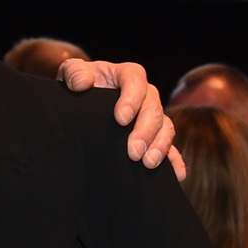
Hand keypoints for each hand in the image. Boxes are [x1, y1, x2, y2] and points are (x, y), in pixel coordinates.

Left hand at [57, 59, 184, 178]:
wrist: (81, 103)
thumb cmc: (78, 84)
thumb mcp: (71, 73)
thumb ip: (74, 72)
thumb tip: (82, 83)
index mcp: (126, 75)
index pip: (135, 80)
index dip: (132, 98)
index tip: (121, 118)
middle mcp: (144, 94)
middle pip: (153, 107)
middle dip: (145, 130)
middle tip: (134, 152)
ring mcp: (151, 116)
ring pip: (165, 127)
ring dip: (160, 146)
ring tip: (147, 163)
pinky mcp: (153, 136)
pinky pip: (170, 147)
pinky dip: (174, 160)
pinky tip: (177, 175)